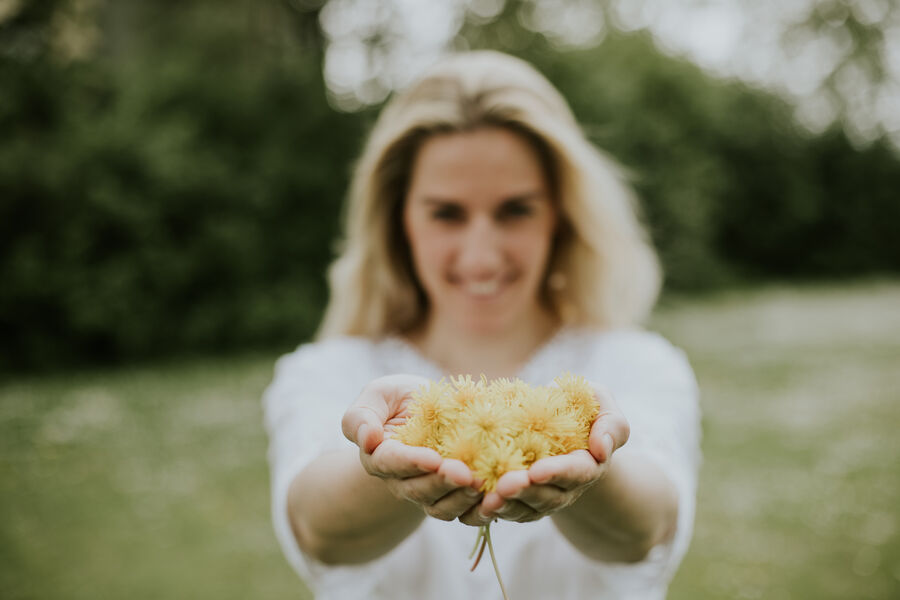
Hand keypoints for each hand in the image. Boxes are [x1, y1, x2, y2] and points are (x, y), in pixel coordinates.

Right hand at [342, 374, 483, 520]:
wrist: (428, 411)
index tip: (433, 459)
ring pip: (441, 507)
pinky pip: (465, 511)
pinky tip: (496, 497)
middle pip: (418, 490)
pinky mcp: (454, 496)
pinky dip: (481, 510)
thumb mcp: (378, 395)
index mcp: (380, 456)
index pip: (392, 463)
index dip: (412, 462)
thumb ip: (362, 416)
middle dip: (442, 483)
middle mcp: (402, 480)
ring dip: (461, 499)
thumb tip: (367, 439)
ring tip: (482, 485)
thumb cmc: (399, 398)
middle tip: (464, 473)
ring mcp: (429, 492)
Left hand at [461, 386, 628, 525]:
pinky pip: (509, 511)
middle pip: (549, 496)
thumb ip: (611, 425)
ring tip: (488, 500)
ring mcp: (544, 497)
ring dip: (508, 506)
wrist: (560, 423)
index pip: (576, 471)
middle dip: (526, 492)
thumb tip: (602, 449)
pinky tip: (477, 505)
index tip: (537, 470)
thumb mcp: (601, 404)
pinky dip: (494, 511)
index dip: (557, 472)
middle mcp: (568, 487)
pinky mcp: (522, 501)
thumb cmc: (581, 406)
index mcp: (589, 463)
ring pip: (527, 509)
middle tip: (504, 485)